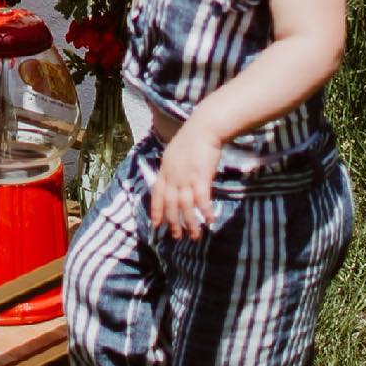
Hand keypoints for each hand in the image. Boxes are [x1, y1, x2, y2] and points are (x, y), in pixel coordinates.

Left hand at [150, 118, 220, 240]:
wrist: (203, 128)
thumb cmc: (191, 139)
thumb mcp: (174, 153)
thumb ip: (173, 168)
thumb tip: (174, 181)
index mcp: (165, 170)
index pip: (157, 194)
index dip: (156, 210)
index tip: (155, 224)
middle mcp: (173, 176)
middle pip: (170, 204)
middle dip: (172, 222)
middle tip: (176, 236)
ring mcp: (185, 178)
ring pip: (185, 206)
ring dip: (190, 223)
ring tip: (195, 236)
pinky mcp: (200, 178)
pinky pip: (202, 200)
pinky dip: (205, 212)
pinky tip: (210, 221)